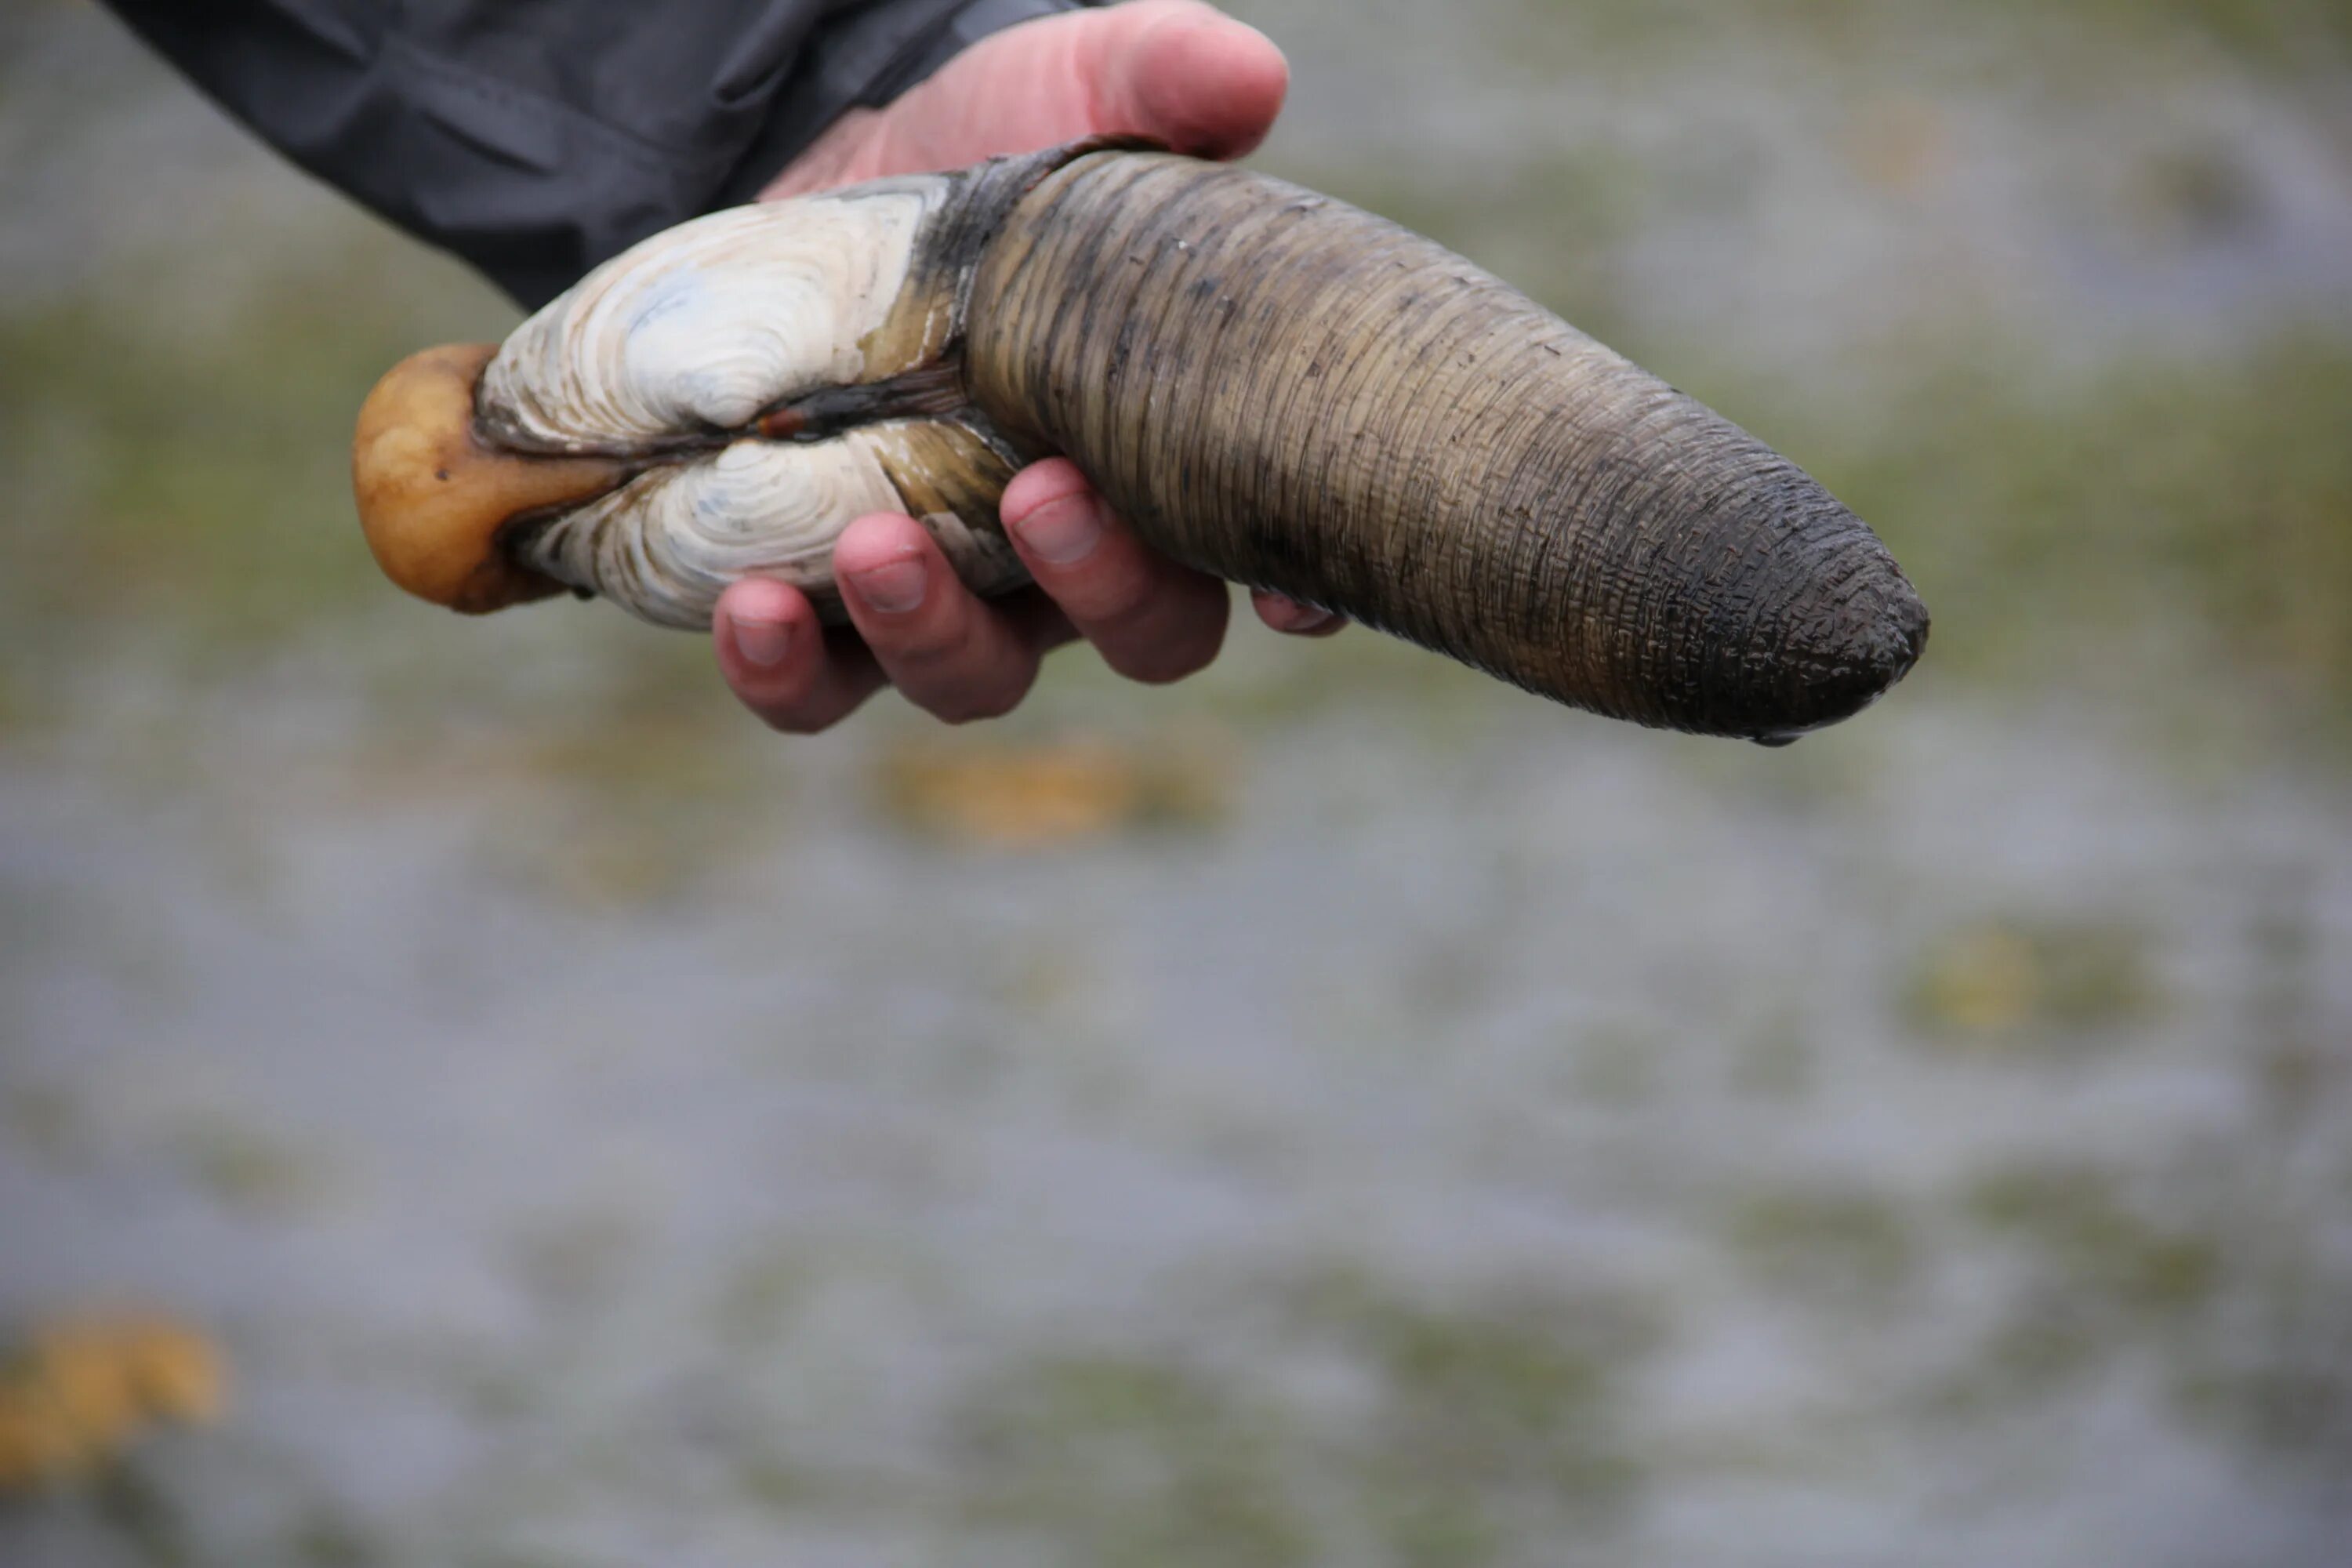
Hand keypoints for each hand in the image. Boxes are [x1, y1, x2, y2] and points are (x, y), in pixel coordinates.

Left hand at [714, 0, 1342, 732]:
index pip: (1269, 559)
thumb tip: (1248, 76)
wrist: (820, 181)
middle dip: (1097, 589)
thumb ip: (1158, 80)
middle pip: (1141, 635)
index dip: (1296, 598)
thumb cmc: (985, 158)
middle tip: (1035, 497)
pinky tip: (750, 609)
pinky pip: (817, 689)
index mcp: (1174, 459)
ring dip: (931, 634)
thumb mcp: (1065, 96)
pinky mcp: (826, 600)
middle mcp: (1083, 553)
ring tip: (873, 545)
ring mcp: (957, 590)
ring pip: (975, 676)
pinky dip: (786, 673)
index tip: (1287, 595)